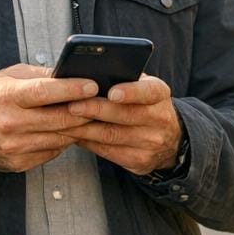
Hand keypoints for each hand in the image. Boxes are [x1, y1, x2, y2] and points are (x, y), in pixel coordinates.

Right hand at [0, 64, 95, 172]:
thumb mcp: (9, 77)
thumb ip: (40, 75)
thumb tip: (72, 73)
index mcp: (8, 96)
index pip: (45, 92)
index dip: (72, 89)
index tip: (92, 85)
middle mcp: (10, 123)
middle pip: (59, 119)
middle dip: (86, 111)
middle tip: (102, 103)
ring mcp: (14, 146)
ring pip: (60, 138)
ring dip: (78, 128)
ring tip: (90, 117)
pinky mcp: (18, 162)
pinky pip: (52, 152)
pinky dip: (63, 141)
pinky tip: (67, 131)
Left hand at [62, 75, 182, 175]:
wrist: (169, 139)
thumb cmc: (143, 104)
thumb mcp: (142, 88)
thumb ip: (123, 79)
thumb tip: (88, 74)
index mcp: (160, 95)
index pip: (148, 92)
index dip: (131, 92)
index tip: (112, 92)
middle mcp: (160, 119)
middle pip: (125, 115)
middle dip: (96, 110)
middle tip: (72, 105)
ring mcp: (151, 143)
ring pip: (112, 135)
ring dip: (85, 128)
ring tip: (64, 121)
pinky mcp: (139, 160)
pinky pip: (108, 151)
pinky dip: (88, 142)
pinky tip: (73, 135)